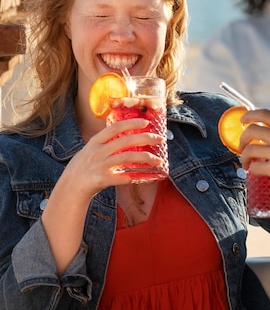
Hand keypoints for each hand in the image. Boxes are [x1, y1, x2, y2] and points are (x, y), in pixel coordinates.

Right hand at [41, 117, 164, 274]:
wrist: (70, 187)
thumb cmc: (83, 167)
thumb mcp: (90, 149)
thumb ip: (105, 142)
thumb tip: (125, 133)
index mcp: (95, 142)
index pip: (115, 127)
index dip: (131, 123)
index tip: (146, 122)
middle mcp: (97, 151)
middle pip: (125, 141)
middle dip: (145, 138)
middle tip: (159, 139)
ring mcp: (99, 165)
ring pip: (127, 158)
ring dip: (146, 158)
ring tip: (158, 160)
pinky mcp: (100, 179)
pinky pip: (120, 178)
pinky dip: (130, 177)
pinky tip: (139, 177)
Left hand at [239, 109, 269, 205]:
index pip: (264, 114)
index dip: (249, 115)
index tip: (243, 121)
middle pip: (251, 130)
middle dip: (242, 139)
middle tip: (242, 148)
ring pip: (249, 150)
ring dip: (244, 157)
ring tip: (247, 163)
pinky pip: (255, 167)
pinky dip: (252, 170)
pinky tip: (255, 172)